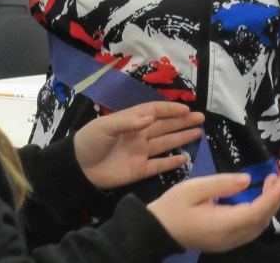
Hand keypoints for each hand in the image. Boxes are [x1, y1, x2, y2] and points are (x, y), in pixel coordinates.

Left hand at [73, 101, 203, 189]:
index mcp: (132, 121)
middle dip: (182, 121)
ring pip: (166, 143)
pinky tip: (185, 158)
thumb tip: (151, 117)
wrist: (77, 169)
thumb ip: (128, 121)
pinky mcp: (140, 170)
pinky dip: (171, 162)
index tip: (187, 109)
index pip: (156, 111)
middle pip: (165, 126)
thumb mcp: (105, 126)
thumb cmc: (89, 141)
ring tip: (198, 132)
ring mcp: (141, 152)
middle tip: (201, 118)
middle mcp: (140, 135)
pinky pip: (159, 165)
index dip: (171, 110)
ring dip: (181, 137)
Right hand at [148, 172, 279, 252]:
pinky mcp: (226, 241)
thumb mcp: (193, 188)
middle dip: (275, 198)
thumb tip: (248, 180)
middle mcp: (229, 238)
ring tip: (272, 182)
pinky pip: (250, 229)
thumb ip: (222, 184)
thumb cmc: (172, 207)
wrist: (155, 231)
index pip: (255, 212)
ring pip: (258, 226)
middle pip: (261, 221)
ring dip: (269, 205)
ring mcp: (228, 242)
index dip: (272, 197)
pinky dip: (260, 212)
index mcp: (221, 225)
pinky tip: (260, 197)